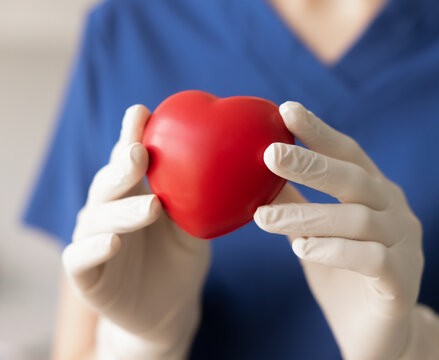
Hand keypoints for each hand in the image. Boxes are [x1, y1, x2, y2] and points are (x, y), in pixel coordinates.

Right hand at [62, 105, 210, 358]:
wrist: (168, 307)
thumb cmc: (181, 257)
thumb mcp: (196, 225)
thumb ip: (203, 196)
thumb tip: (243, 160)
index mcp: (132, 192)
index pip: (130, 160)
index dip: (131, 134)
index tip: (142, 112)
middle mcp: (108, 210)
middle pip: (110, 182)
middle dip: (122, 166)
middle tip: (138, 152)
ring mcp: (92, 239)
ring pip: (98, 217)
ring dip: (122, 210)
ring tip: (151, 205)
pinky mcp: (85, 273)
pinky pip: (81, 257)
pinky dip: (94, 248)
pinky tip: (113, 241)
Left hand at [254, 102, 424, 358]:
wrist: (377, 337)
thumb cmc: (344, 279)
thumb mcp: (316, 234)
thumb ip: (300, 202)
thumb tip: (261, 169)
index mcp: (378, 195)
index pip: (350, 155)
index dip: (320, 132)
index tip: (286, 110)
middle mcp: (397, 213)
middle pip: (356, 179)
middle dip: (312, 164)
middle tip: (269, 155)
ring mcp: (406, 246)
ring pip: (358, 220)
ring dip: (307, 216)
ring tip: (264, 218)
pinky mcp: (403, 282)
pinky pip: (371, 259)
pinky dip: (334, 250)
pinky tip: (302, 249)